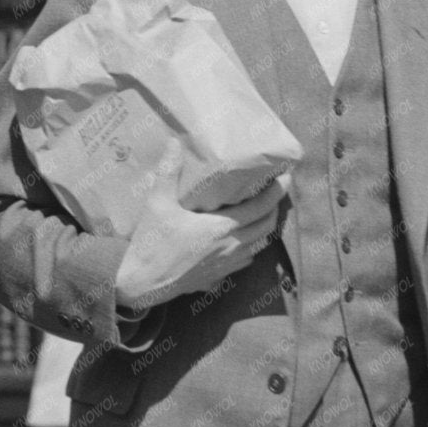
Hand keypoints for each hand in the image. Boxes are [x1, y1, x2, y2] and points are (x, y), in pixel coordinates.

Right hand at [113, 153, 287, 310]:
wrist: (142, 284)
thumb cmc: (151, 243)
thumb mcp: (158, 203)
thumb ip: (168, 171)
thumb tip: (173, 142)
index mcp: (221, 228)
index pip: (261, 208)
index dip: (276, 193)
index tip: (285, 178)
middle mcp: (231, 247)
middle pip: (267, 227)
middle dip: (275, 208)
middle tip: (276, 191)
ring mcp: (227, 265)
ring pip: (260, 245)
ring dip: (266, 228)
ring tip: (263, 212)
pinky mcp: (219, 277)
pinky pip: (247, 260)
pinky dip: (253, 246)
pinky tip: (244, 238)